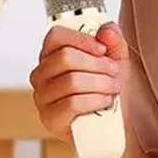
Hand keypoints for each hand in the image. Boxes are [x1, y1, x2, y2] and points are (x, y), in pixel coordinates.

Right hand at [30, 22, 129, 144]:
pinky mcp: (49, 119)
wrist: (113, 125)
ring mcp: (42, 97)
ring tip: (112, 88)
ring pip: (71, 81)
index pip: (56, 36)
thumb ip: (113, 40)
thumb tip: (106, 31)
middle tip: (113, 72)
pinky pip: (72, 103)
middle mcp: (41, 75)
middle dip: (97, 64)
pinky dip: (95, 100)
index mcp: (51, 55)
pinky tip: (104, 101)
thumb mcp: (116, 59)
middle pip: (65, 58)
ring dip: (101, 83)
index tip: (102, 49)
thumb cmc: (108, 90)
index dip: (81, 39)